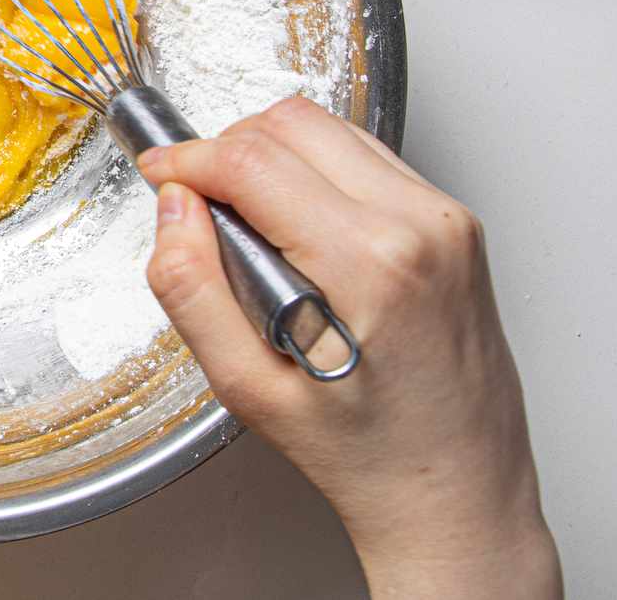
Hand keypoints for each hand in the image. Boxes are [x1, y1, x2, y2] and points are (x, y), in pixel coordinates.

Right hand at [138, 98, 559, 598]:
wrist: (456, 492)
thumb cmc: (370, 455)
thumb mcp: (249, 389)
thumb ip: (193, 289)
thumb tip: (173, 210)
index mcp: (372, 263)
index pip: (253, 159)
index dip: (188, 158)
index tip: (159, 173)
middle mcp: (421, 226)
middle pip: (290, 124)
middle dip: (227, 150)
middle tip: (199, 205)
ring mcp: (447, 219)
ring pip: (329, 128)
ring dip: (271, 156)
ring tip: (251, 227)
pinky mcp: (455, 223)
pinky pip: (365, 156)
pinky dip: (314, 171)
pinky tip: (299, 231)